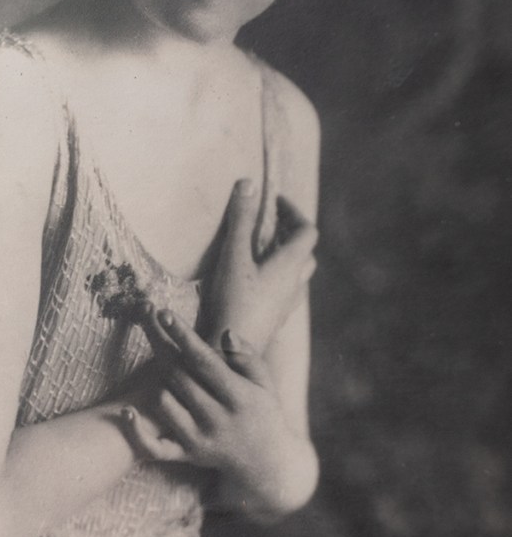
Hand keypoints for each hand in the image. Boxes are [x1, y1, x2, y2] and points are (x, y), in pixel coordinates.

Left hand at [122, 307, 314, 514]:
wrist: (266, 463)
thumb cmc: (263, 411)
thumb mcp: (265, 383)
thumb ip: (247, 356)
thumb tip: (226, 332)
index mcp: (239, 397)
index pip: (204, 361)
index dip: (182, 336)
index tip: (164, 313)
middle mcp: (218, 419)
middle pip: (180, 377)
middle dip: (162, 346)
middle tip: (149, 317)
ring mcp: (200, 439)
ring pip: (166, 403)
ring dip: (160, 380)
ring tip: (164, 363)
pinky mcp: (187, 456)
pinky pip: (156, 448)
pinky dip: (137, 432)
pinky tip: (127, 411)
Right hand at [200, 179, 317, 352]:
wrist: (229, 353)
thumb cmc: (232, 301)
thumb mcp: (233, 256)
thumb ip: (240, 219)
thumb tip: (248, 183)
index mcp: (290, 265)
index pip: (307, 231)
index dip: (294, 212)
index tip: (274, 202)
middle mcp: (294, 285)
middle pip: (305, 254)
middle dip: (290, 235)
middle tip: (267, 225)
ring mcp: (285, 305)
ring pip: (296, 276)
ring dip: (284, 258)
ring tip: (260, 251)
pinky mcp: (273, 319)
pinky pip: (284, 293)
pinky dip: (275, 279)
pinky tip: (254, 283)